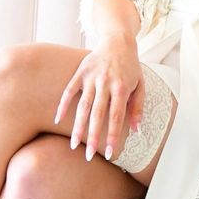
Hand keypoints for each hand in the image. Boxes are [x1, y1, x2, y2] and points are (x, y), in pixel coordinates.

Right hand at [55, 41, 145, 162]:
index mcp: (122, 87)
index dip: (113, 136)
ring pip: (82, 106)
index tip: (111, 153)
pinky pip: (69, 91)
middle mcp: (105, 83)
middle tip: (88, 156)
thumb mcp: (140, 85)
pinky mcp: (80, 73)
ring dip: (78, 126)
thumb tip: (136, 130)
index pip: (116, 116)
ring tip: (73, 145)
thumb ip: (138, 107)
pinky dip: (63, 104)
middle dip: (93, 137)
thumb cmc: (131, 67)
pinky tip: (58, 120)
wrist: (118, 41)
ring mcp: (91, 78)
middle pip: (97, 114)